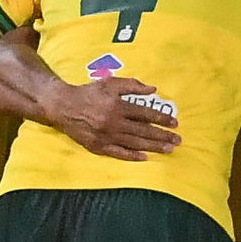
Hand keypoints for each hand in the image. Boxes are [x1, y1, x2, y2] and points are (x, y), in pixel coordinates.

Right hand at [48, 76, 181, 160]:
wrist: (63, 106)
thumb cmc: (89, 93)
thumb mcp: (110, 83)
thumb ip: (131, 85)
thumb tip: (153, 89)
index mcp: (118, 106)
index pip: (145, 114)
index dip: (162, 119)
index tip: (175, 123)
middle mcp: (114, 122)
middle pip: (143, 130)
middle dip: (162, 136)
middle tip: (178, 140)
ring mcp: (106, 136)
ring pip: (134, 143)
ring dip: (153, 147)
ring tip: (168, 149)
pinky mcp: (98, 146)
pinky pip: (118, 153)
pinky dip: (132, 156)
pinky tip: (145, 158)